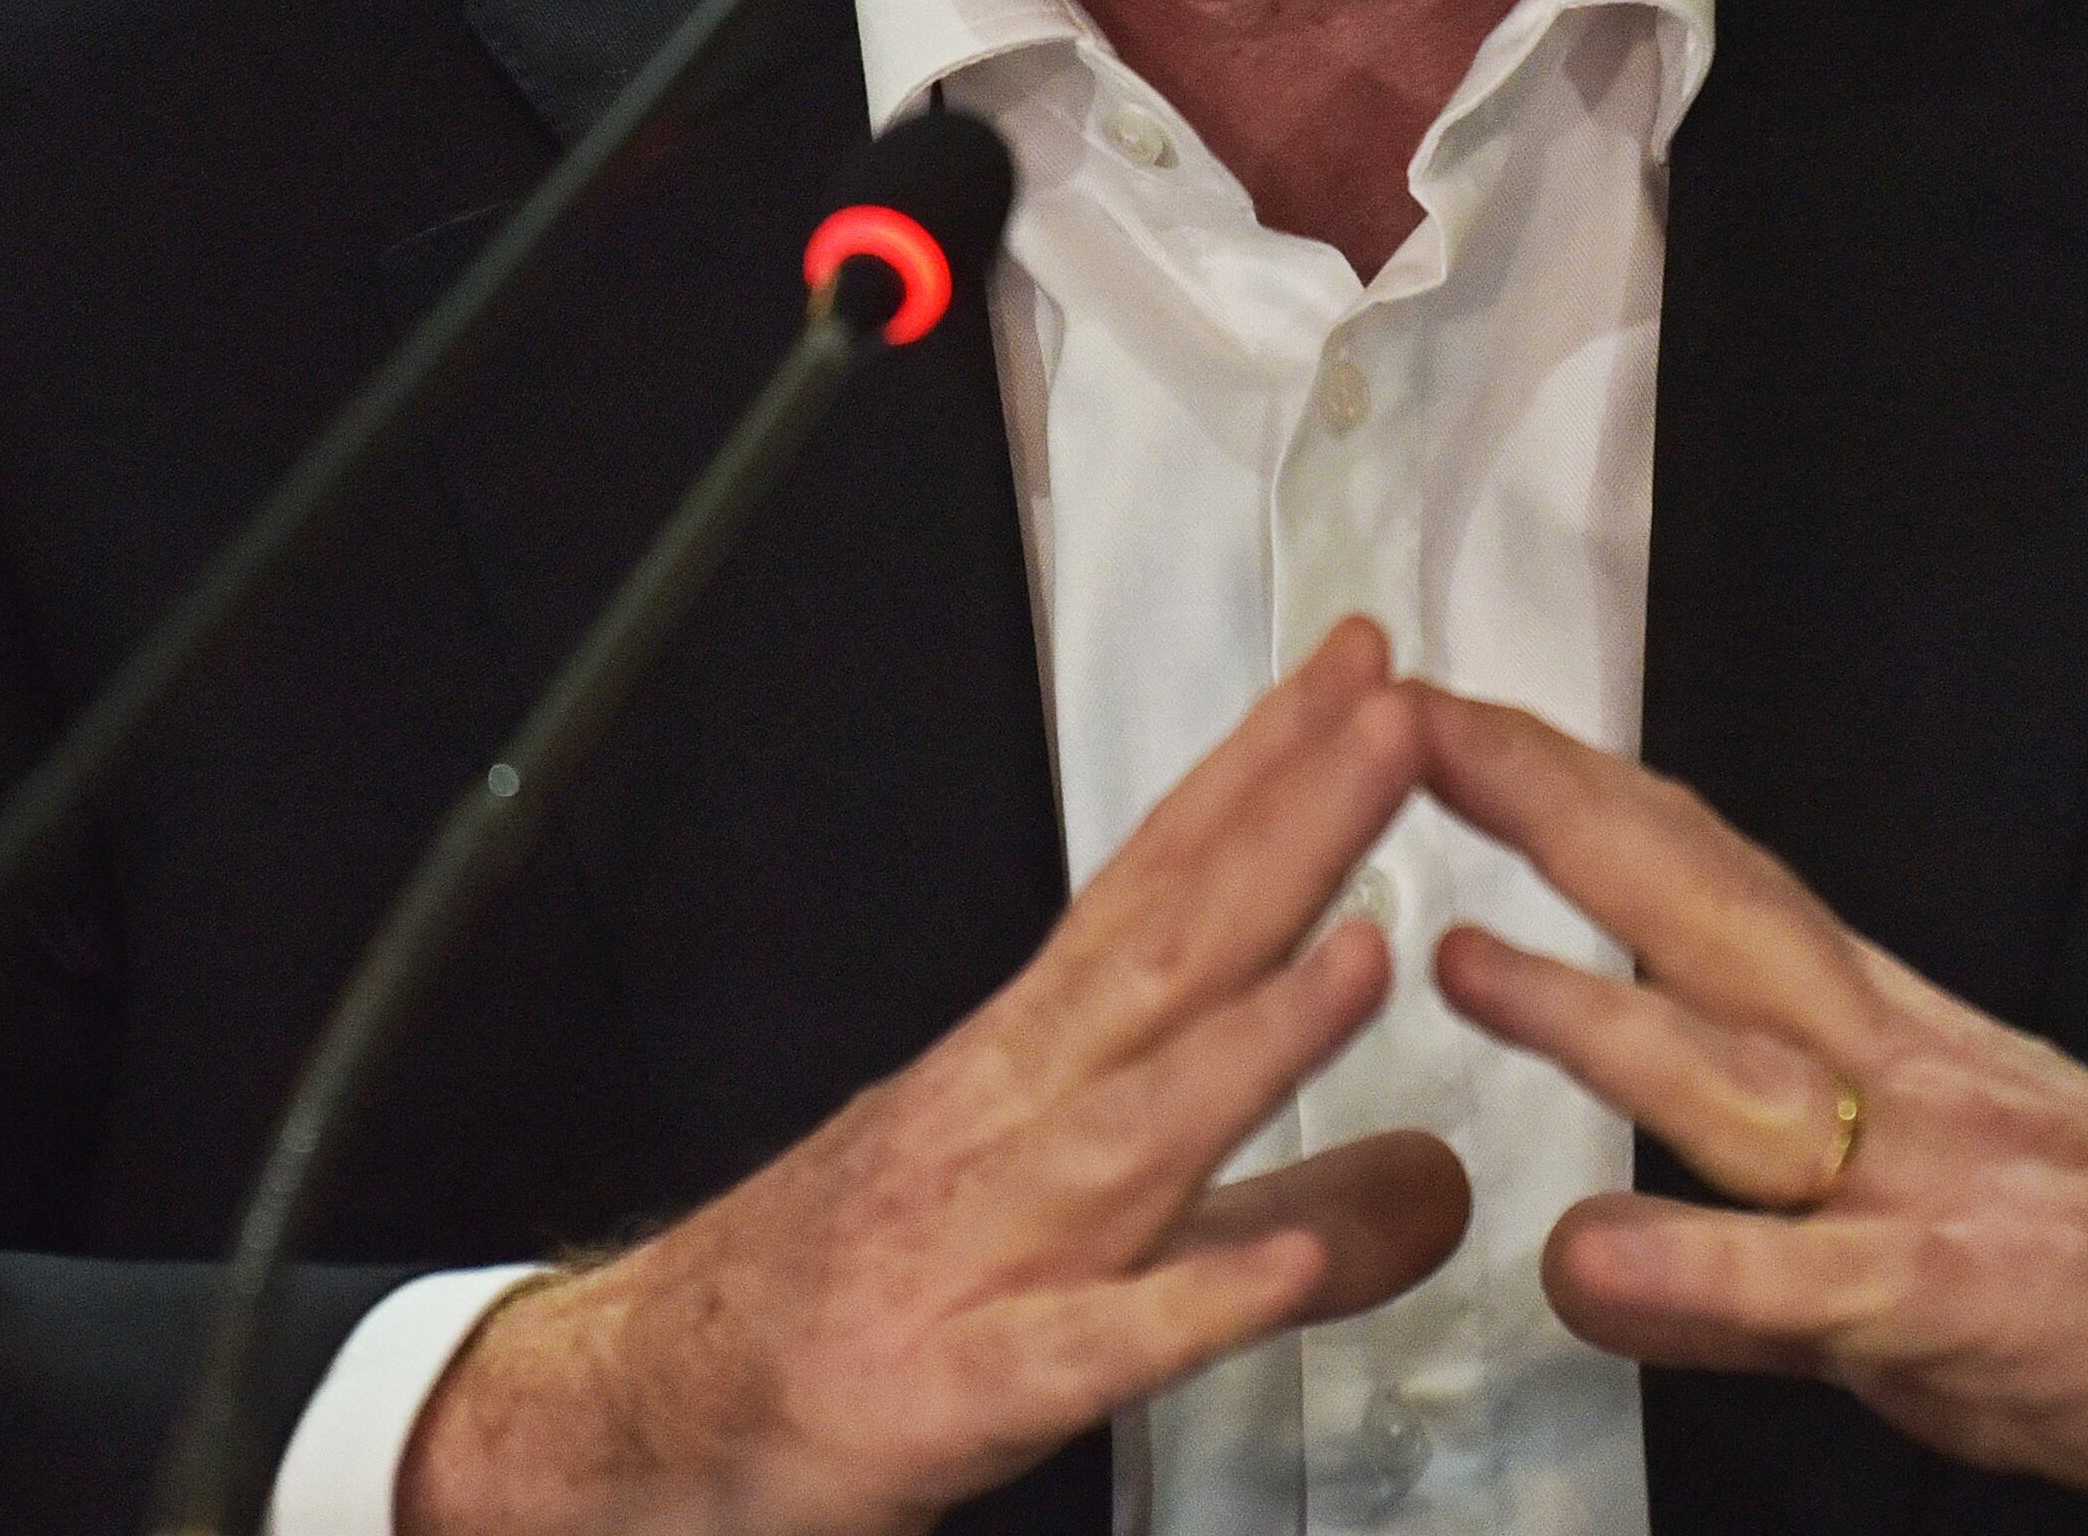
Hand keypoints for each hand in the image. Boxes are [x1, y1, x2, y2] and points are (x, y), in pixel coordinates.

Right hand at [400, 620, 1471, 1535]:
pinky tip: (1275, 1270)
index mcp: (1032, 1064)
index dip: (1267, 776)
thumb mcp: (1097, 1246)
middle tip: (1393, 723)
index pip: (1163, 886)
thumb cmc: (862, 1298)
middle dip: (1285, 834)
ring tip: (1367, 955)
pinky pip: (1087, 1345)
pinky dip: (1181, 1304)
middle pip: (1164, 955)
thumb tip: (1440, 1181)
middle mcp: (1009, 1123)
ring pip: (1135, 1128)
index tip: (1366, 678)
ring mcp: (985, 1247)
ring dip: (1250, 1039)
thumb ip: (1281, 1210)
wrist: (647, 1410)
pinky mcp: (964, 1385)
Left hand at [1413, 687, 2087, 1535]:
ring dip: (1597, 1018)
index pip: (1704, 877)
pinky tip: (1595, 1257)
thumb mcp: (1905, 1259)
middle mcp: (1902, 1075)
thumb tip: (1591, 1258)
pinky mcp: (1979, 1303)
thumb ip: (1742, 1257)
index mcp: (1883, 1039)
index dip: (1570, 790)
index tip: (1439, 714)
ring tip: (1456, 956)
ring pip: (1744, 1083)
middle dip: (1553, 813)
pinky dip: (1702, 1269)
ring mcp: (1942, 1180)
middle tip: (1408, 730)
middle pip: (1708, 911)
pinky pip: (1817, 1284)